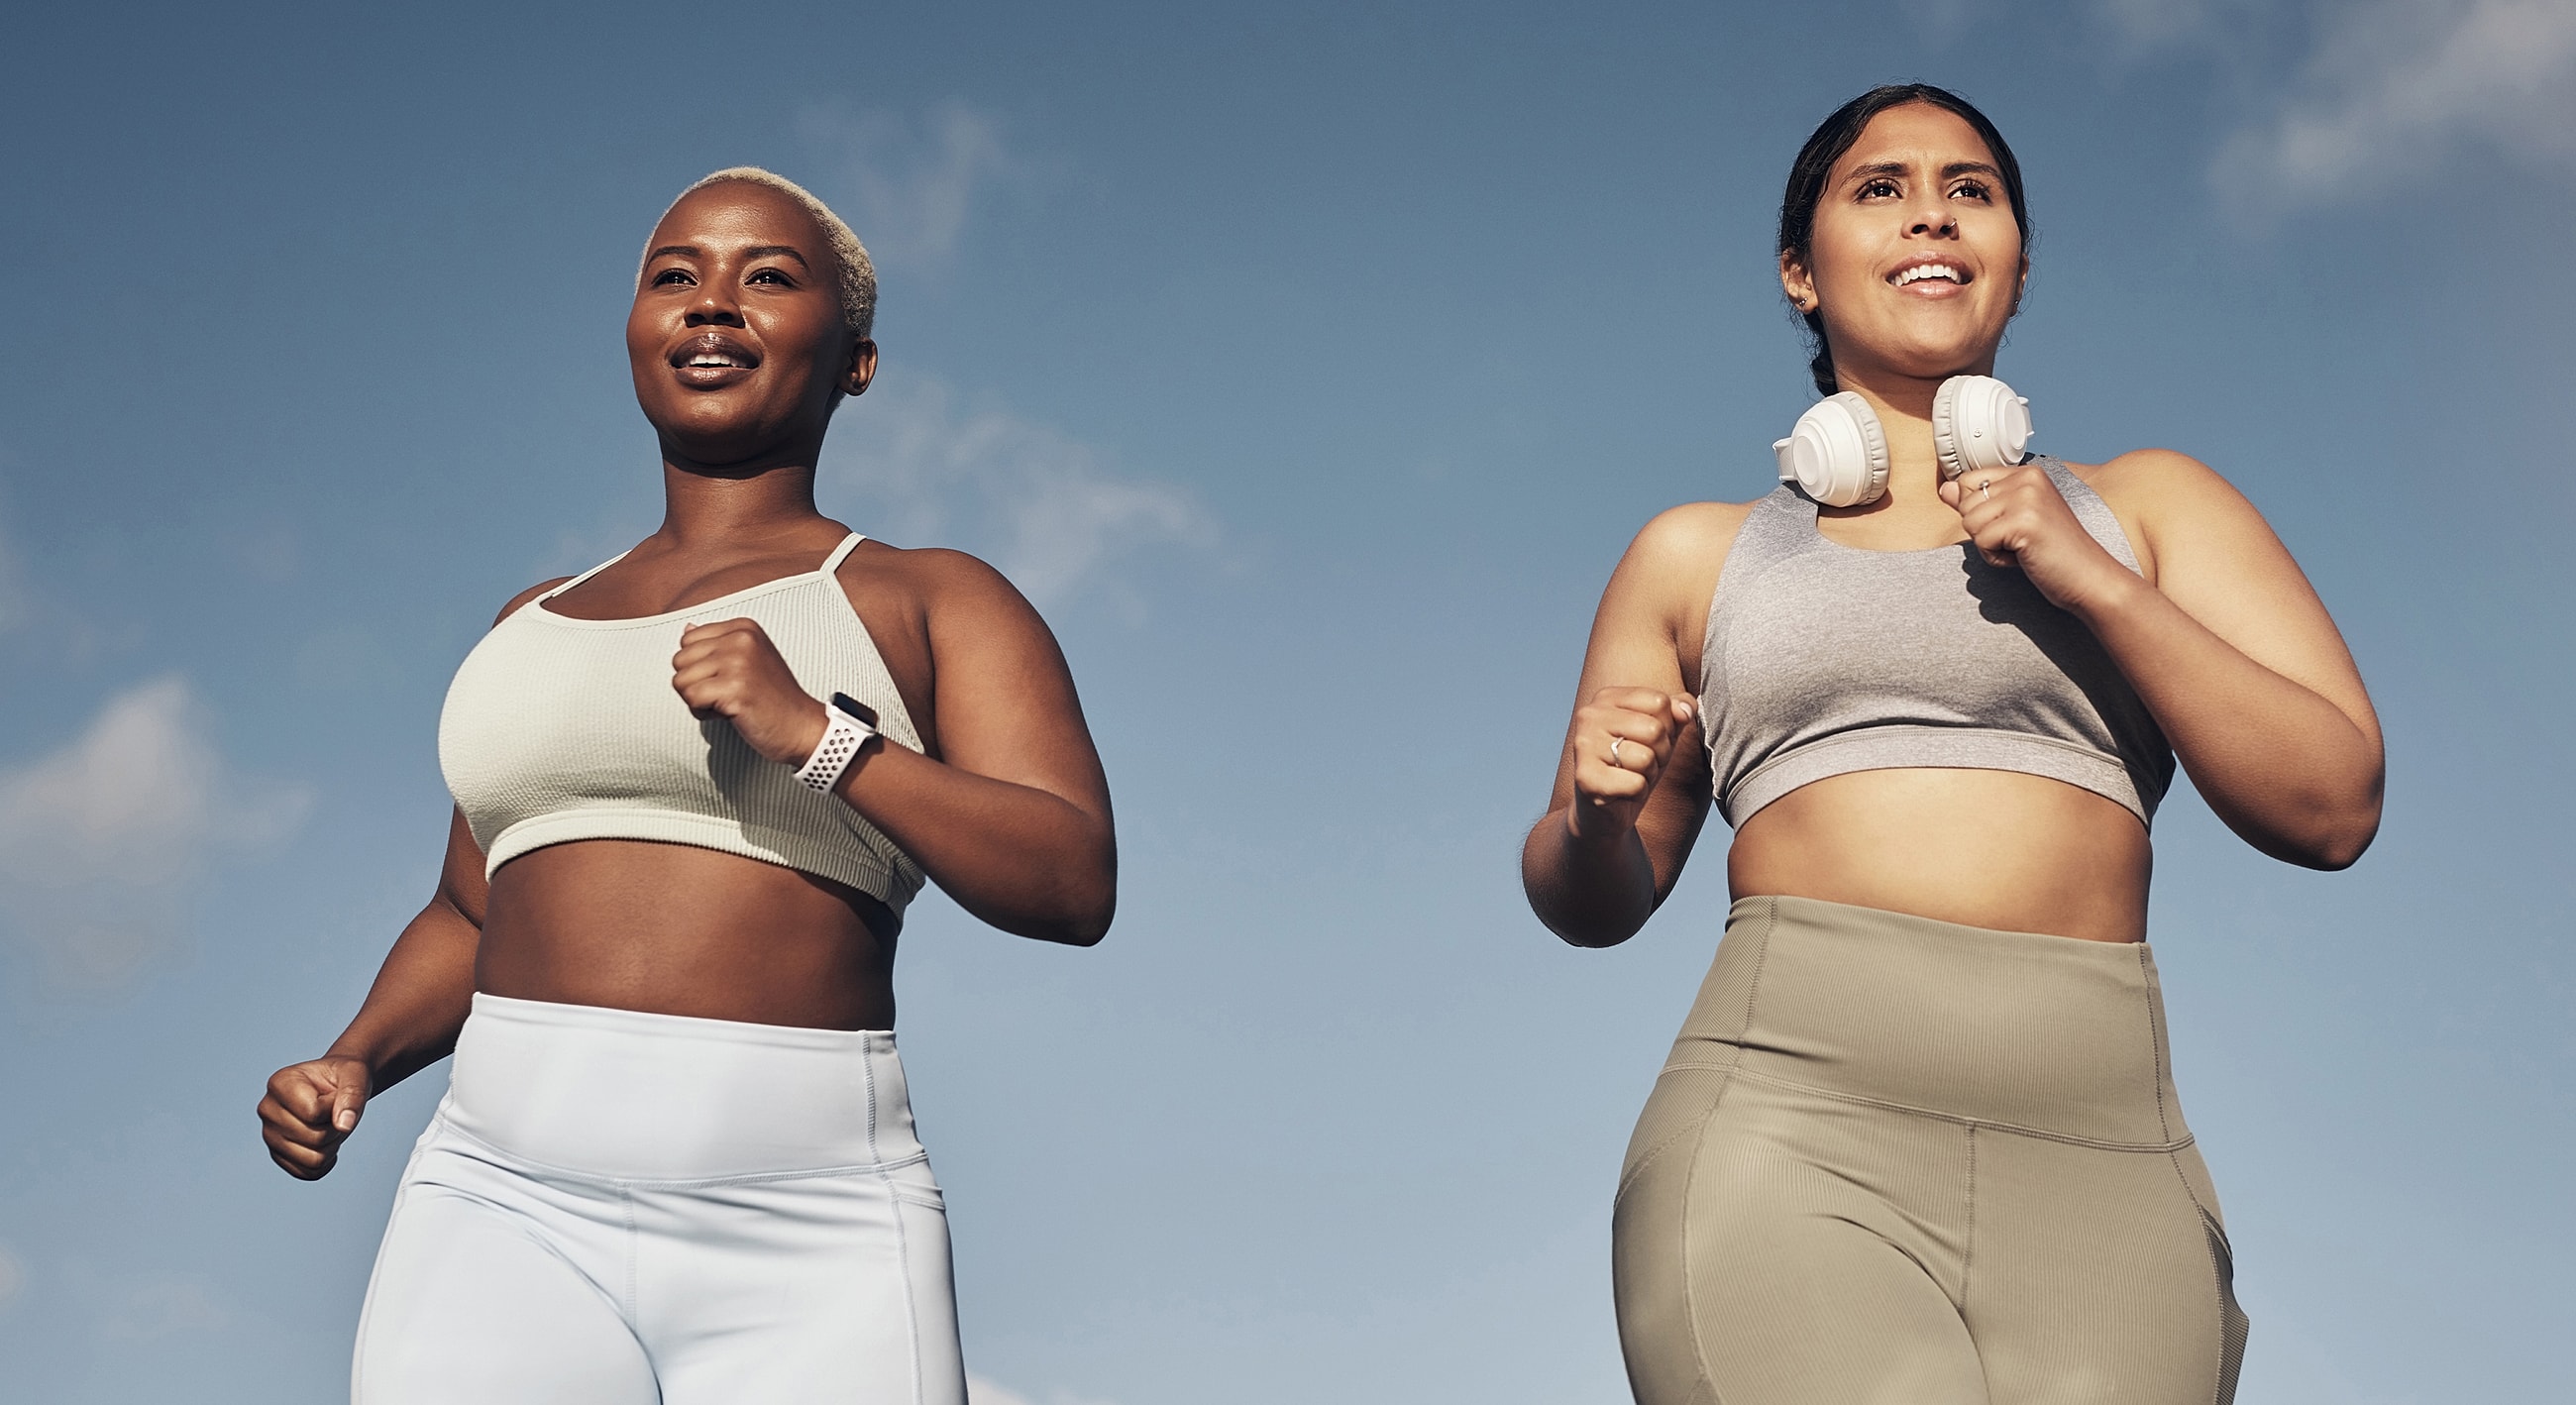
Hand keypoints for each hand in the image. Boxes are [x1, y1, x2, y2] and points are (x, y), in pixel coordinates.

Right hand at [259, 1056, 371, 1179]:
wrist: (337, 1086)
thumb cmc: (344, 1077)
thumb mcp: (355, 1075)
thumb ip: (353, 1095)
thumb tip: (344, 1125)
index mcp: (280, 1083)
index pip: (313, 1113)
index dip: (335, 1107)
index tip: (334, 1094)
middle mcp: (268, 1110)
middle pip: (314, 1138)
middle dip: (335, 1127)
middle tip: (334, 1112)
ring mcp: (269, 1135)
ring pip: (313, 1160)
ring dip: (332, 1145)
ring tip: (328, 1124)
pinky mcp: (277, 1155)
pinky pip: (308, 1174)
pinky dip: (326, 1162)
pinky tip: (325, 1142)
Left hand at [672, 619, 828, 764]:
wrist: (800, 727)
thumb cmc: (772, 697)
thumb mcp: (748, 658)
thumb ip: (717, 643)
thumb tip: (686, 629)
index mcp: (744, 628)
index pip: (687, 641)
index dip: (698, 666)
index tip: (726, 678)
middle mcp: (741, 639)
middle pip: (679, 660)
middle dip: (695, 683)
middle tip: (726, 693)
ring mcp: (739, 662)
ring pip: (681, 681)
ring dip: (698, 699)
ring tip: (727, 703)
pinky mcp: (735, 689)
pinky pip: (691, 699)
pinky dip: (703, 713)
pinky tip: (728, 713)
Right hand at [1567, 687, 1695, 840]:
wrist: (1603, 810)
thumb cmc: (1634, 765)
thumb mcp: (1662, 734)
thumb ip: (1677, 712)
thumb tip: (1685, 710)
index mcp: (1607, 698)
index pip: (1659, 701)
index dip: (1667, 727)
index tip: (1649, 741)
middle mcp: (1589, 716)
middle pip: (1655, 729)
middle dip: (1660, 753)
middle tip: (1642, 764)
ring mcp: (1584, 746)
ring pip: (1646, 758)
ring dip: (1648, 774)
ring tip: (1630, 776)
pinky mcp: (1585, 778)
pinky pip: (1636, 784)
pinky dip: (1637, 793)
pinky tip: (1621, 792)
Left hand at [1938, 463, 2129, 611]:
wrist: (2090, 579)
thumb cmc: (2053, 554)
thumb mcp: (2013, 522)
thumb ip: (1980, 504)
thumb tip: (1944, 489)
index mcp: (2027, 473)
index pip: (1968, 481)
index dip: (1980, 511)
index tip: (2012, 525)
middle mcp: (2028, 478)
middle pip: (1966, 503)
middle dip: (1985, 531)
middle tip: (2020, 541)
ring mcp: (2028, 498)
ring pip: (1970, 522)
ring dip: (1990, 545)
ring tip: (2023, 549)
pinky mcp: (2024, 522)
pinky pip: (1982, 542)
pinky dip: (1997, 559)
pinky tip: (2024, 558)